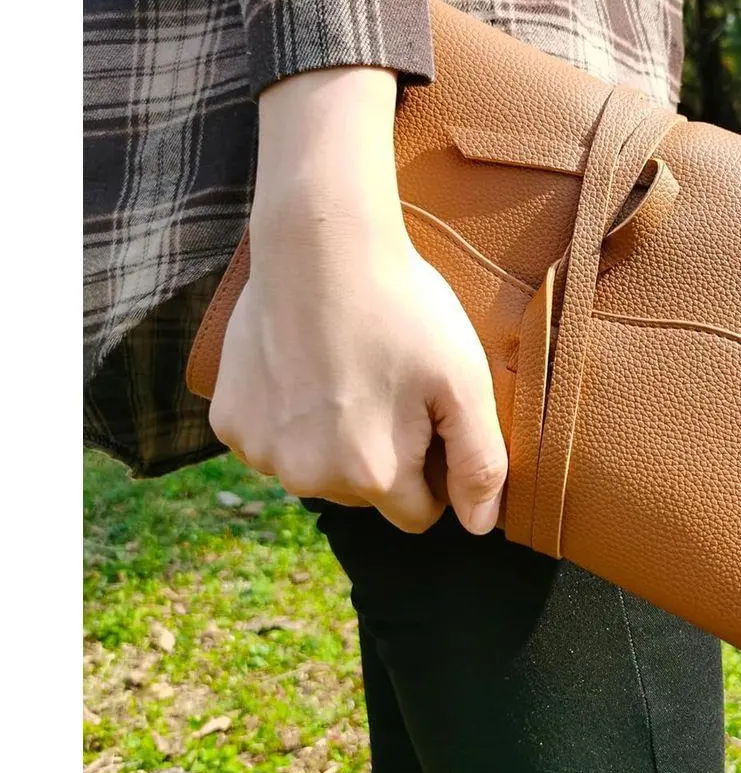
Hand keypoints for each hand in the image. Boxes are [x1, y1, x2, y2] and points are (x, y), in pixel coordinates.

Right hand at [208, 66, 507, 534]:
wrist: (322, 246)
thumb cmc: (403, 311)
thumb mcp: (464, 383)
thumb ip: (480, 463)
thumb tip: (479, 526)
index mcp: (372, 477)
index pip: (418, 513)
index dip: (432, 469)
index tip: (428, 416)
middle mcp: (308, 480)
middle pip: (364, 495)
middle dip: (382, 455)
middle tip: (389, 384)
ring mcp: (260, 453)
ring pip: (316, 471)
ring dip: (334, 438)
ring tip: (348, 371)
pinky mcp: (229, 422)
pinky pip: (273, 442)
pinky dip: (290, 417)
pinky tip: (305, 367)